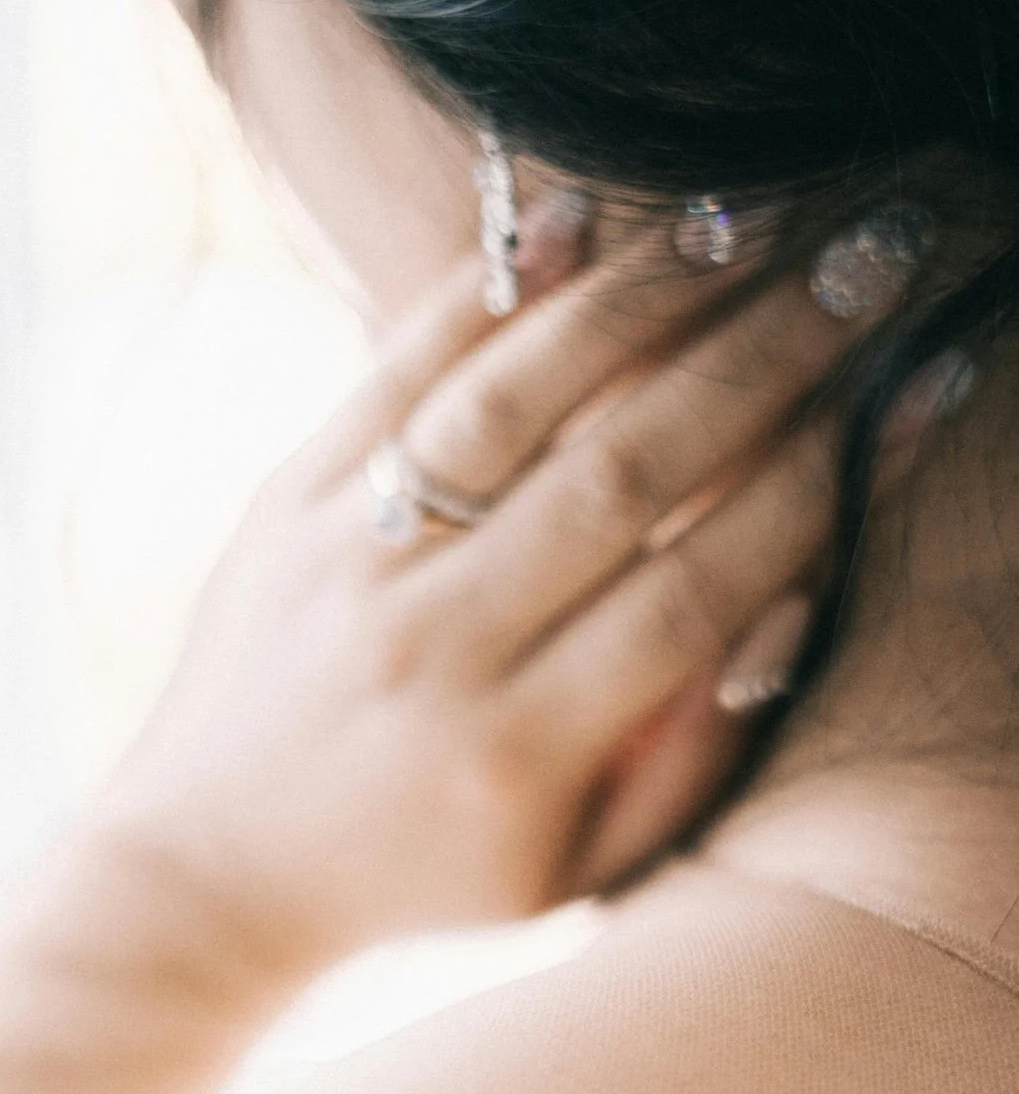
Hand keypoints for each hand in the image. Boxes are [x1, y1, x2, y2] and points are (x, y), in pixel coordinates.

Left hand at [85, 218, 897, 978]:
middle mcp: (431, 653)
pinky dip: (487, 288)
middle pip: (625, 475)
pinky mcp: (285, 507)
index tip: (882, 404)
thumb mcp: (564, 873)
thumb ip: (682, 765)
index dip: (804, 490)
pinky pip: (396, 371)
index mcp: (515, 755)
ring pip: (514, 398)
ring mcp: (348, 568)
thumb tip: (778, 605)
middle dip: (763, 362)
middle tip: (858, 272)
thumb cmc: (414, 873)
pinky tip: (577, 220)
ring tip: (744, 223)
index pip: (693, 592)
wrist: (210, 869)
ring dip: (643, 297)